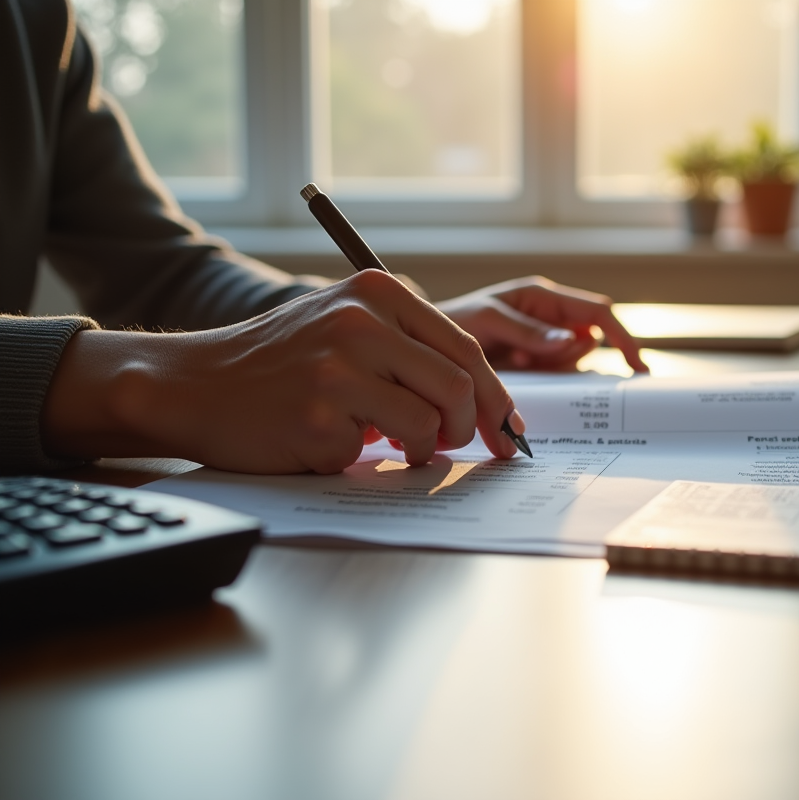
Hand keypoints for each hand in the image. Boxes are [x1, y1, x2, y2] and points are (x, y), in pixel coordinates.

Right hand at [43, 270, 525, 473]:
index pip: (466, 348)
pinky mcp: (314, 416)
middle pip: (457, 387)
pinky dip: (358, 459)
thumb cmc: (281, 361)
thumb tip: (482, 400)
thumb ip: (410, 347)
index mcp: (378, 292)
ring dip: (420, 450)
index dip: (495, 397)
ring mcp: (337, 369)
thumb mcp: (346, 323)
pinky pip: (368, 454)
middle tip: (457, 446)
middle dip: (469, 428)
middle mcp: (361, 322)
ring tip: (395, 448)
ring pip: (425, 425)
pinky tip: (326, 440)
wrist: (194, 381)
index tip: (509, 431)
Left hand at [437, 276, 648, 372]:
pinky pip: (559, 374)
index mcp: (544, 297)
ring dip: (557, 369)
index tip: (636, 366)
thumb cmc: (454, 322)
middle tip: (538, 364)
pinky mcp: (536, 361)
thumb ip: (529, 331)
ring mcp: (545, 340)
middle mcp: (551, 317)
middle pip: (592, 339)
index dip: (622, 337)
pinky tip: (518, 371)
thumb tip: (575, 339)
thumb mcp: (488, 321)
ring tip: (518, 364)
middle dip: (576, 357)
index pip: (599, 312)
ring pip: (576, 360)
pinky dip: (547, 379)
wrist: (427, 344)